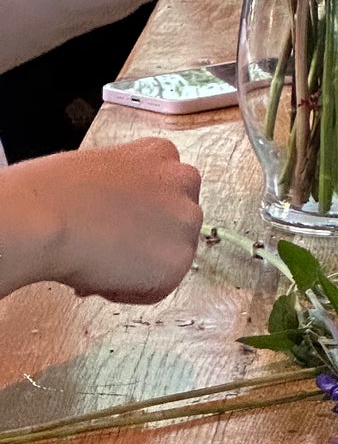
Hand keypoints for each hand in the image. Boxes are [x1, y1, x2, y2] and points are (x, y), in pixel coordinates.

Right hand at [3, 141, 202, 301]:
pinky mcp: (180, 257)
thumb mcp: (100, 171)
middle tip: (105, 251)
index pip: (163, 192)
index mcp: (160, 151)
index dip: (133, 216)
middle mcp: (183, 179)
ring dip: (139, 266)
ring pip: (169, 254)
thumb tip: (120, 222)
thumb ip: (124, 189)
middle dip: (143, 240)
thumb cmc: (53, 195)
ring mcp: (186, 218)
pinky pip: (159, 287)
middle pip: (173, 223)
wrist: (46, 217)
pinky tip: (103, 277)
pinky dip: (130, 291)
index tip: (110, 226)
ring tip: (100, 262)